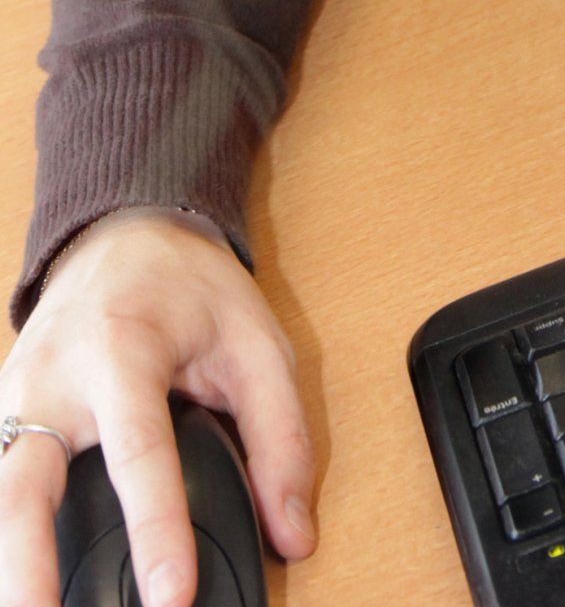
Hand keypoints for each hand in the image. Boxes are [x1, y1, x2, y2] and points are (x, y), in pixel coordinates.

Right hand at [0, 210, 314, 606]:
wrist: (124, 234)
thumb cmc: (191, 289)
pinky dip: (3, 540)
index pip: (140, 453)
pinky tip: (18, 581)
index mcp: (124, 349)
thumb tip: (294, 535)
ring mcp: (15, 398)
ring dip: (5, 565)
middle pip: (24, 487)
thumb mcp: (256, 341)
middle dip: (28, 569)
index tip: (171, 598)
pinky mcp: (1, 417)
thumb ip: (281, 437)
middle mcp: (56, 379)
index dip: (157, 530)